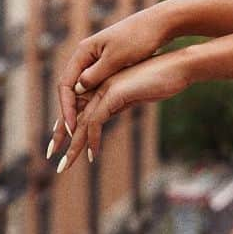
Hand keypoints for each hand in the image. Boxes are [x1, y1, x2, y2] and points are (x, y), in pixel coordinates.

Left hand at [52, 50, 191, 173]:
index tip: (60, 145)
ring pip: (80, 121)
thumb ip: (118, 103)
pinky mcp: (114, 92)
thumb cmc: (161, 79)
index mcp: (103, 82)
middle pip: (72, 114)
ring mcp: (106, 86)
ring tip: (65, 165)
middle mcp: (100, 83)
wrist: (178, 67)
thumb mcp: (134, 94)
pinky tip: (92, 154)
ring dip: (73, 146)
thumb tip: (106, 116)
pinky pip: (96, 121)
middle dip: (61, 139)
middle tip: (55, 161)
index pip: (77, 106)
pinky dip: (92, 139)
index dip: (66, 126)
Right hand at [53, 0, 175, 145]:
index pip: (66, 84)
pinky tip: (97, 117)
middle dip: (68, 112)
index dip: (66, 108)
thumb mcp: (117, 58)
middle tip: (67, 137)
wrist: (162, 22)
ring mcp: (99, 59)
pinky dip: (93, 102)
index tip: (70, 128)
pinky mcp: (111, 63)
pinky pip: (96, 86)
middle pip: (71, 88)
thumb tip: (77, 89)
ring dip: (79, 109)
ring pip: (83, 89)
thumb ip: (96, 74)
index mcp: (85, 51)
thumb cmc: (140, 38)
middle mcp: (88, 54)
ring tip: (77, 133)